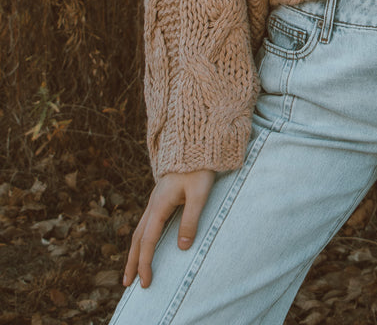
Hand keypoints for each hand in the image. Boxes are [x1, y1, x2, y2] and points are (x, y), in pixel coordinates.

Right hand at [123, 169, 215, 287]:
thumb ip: (191, 220)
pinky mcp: (162, 198)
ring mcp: (156, 201)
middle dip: (132, 261)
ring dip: (134, 251)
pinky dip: (141, 239)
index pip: (147, 240)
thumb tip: (182, 248)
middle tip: (126, 284)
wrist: (195, 143)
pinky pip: (147, 223)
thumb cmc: (199, 169)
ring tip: (131, 270)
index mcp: (159, 205)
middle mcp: (154, 204)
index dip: (145, 263)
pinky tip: (145, 245)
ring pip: (140, 230)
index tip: (145, 282)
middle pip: (137, 238)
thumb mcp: (199, 194)